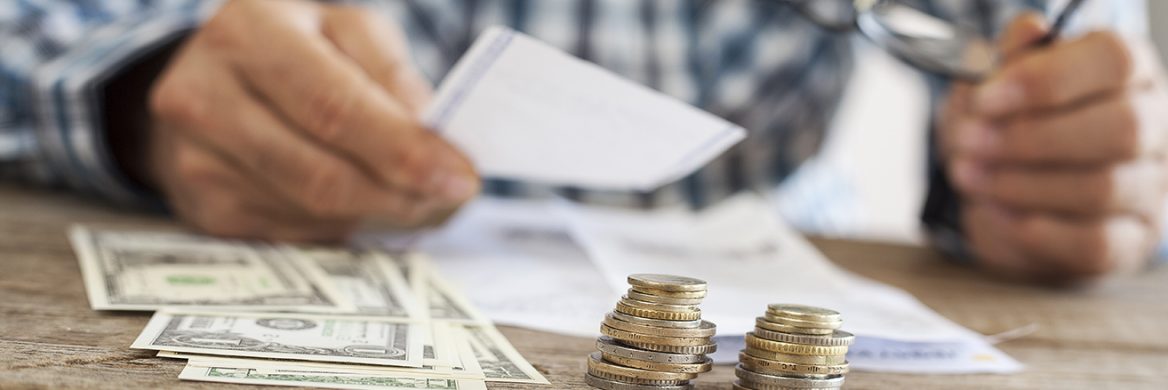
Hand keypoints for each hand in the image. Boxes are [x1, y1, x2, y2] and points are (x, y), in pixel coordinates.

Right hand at [145, 0, 478, 241]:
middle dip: (401, 195)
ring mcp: (196, 159)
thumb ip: (392, 77)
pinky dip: (345, 226)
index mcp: (251, 32)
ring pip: (312, 211)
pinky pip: (294, 232)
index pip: (334, 106)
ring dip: (381, 215)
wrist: (206, 77)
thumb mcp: (346, 33)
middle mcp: (206, 95)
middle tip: (452, 199)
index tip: (459, 175)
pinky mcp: (204, 207)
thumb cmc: (295, 49)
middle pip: (320, 174)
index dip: (402, 150)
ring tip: (422, 201)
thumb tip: (436, 142)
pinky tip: (370, 207)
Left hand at [940, 14, 1167, 283]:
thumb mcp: (990, 85)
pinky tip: (994, 211)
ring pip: (1102, 187)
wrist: (998, 190)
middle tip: (967, 143)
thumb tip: (1028, 31)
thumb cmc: (1003, 125)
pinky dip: (1034, 230)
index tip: (983, 99)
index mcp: (1128, 71)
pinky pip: (1093, 243)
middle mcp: (1156, 124)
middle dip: (1029, 139)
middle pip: (1120, 127)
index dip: (1045, 79)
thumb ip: (1006, 57)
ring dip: (1020, 184)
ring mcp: (1151, 187)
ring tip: (967, 174)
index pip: (1114, 61)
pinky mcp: (1131, 240)